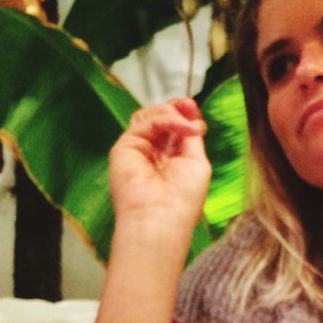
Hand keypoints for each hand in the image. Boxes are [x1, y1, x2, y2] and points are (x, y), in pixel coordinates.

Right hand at [109, 98, 211, 228]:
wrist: (160, 218)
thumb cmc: (183, 199)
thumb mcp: (197, 162)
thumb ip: (191, 138)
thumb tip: (193, 118)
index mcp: (171, 159)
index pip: (174, 128)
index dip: (183, 115)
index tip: (194, 108)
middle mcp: (152, 153)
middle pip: (159, 118)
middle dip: (176, 108)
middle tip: (189, 105)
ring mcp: (138, 149)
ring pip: (148, 116)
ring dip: (170, 113)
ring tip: (186, 123)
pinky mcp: (125, 146)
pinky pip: (145, 122)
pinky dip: (165, 120)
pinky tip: (181, 127)